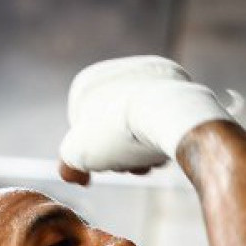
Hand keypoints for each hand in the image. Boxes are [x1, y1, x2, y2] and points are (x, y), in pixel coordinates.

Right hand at [58, 55, 233, 183]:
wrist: (169, 113)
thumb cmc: (118, 133)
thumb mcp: (79, 155)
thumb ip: (68, 164)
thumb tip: (72, 175)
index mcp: (89, 82)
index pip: (84, 129)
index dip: (95, 154)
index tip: (107, 166)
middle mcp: (116, 71)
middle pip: (115, 126)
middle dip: (124, 152)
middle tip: (134, 168)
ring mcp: (149, 72)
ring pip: (142, 121)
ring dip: (145, 146)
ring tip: (153, 160)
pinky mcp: (177, 79)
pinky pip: (164, 111)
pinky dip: (163, 130)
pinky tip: (168, 145)